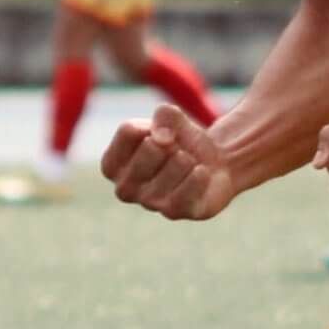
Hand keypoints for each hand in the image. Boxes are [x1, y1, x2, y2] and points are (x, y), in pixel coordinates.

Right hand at [101, 103, 234, 220]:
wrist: (214, 165)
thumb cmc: (182, 142)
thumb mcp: (173, 119)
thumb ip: (164, 116)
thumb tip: (161, 139)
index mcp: (114, 164)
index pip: (128, 130)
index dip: (153, 123)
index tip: (160, 131)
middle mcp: (126, 188)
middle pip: (150, 148)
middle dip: (171, 141)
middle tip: (177, 148)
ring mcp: (150, 203)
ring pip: (171, 171)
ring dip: (186, 158)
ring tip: (189, 160)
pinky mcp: (176, 212)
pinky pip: (183, 197)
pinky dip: (196, 179)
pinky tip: (201, 171)